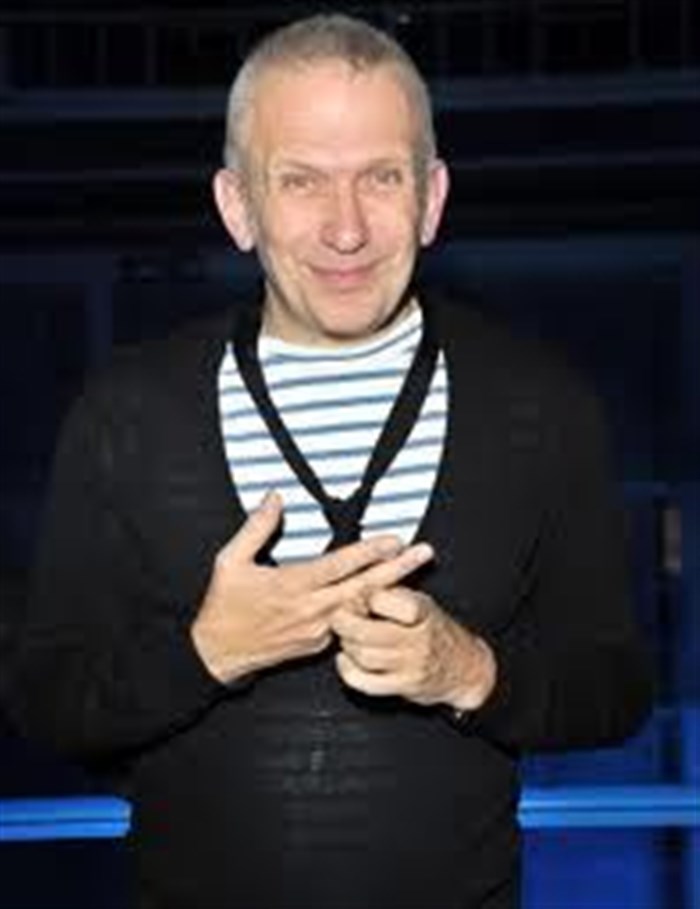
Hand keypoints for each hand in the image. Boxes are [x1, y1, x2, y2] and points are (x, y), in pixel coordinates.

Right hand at [191, 492, 434, 682]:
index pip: (339, 565)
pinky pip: (349, 623)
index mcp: (291, 585)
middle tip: (425, 553)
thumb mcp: (230, 561)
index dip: (370, 551)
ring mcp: (318, 630)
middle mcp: (311, 609)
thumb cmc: (223, 606)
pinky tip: (386, 597)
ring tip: (414, 571)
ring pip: (362, 606)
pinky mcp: (318, 644)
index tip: (394, 539)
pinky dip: (369, 609)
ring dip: (390, 588)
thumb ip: (256, 527)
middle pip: (364, 587)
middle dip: (398, 569)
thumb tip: (274, 497)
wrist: (218, 654)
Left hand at [331, 587, 496, 711]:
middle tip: (338, 616)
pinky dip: (348, 670)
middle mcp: (418, 638)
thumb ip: (391, 592)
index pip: (382, 600)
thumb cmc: (435, 629)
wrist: (466, 668)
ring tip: (347, 636)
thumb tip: (357, 586)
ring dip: (347, 645)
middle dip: (343, 623)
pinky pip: (365, 682)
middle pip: (366, 632)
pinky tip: (346, 659)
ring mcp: (411, 665)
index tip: (355, 595)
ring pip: (363, 655)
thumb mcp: (421, 601)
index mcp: (421, 611)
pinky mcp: (404, 686)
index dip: (362, 597)